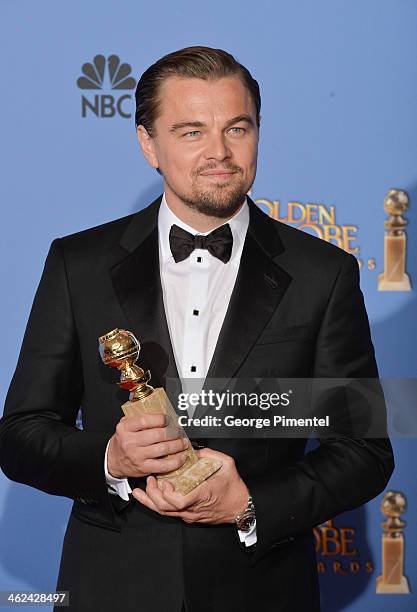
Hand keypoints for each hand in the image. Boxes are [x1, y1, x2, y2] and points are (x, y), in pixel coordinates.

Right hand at [107, 413, 188, 478]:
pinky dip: (175, 461)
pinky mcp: (143, 468)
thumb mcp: (125, 426)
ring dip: (177, 445)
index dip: (160, 419)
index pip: (145, 421)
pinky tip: (181, 457)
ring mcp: (137, 456)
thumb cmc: (123, 441)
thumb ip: (138, 418)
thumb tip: (160, 411)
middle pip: (158, 435)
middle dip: (174, 432)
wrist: (113, 460)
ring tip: (183, 442)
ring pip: (163, 449)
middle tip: (180, 431)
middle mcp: (130, 442)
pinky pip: (163, 465)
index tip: (169, 419)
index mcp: (125, 428)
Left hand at [131, 448, 248, 524]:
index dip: (166, 493)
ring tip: (140, 491)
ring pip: (165, 513)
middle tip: (149, 480)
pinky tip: (151, 497)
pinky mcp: (190, 516)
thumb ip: (209, 454)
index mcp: (201, 495)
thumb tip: (194, 449)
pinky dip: (159, 504)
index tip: (164, 481)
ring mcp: (190, 514)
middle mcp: (193, 509)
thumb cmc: (234, 487)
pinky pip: (170, 513)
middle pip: (165, 509)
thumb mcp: (226, 464)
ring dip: (150, 501)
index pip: (177, 502)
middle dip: (152, 495)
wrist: (241, 507)